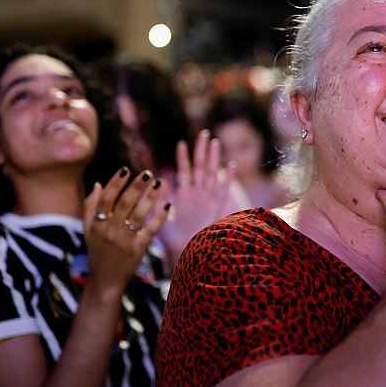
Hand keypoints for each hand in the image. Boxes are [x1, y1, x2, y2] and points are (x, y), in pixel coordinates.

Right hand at [83, 166, 170, 293]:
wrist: (105, 280)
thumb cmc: (98, 251)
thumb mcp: (88, 230)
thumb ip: (90, 206)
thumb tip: (98, 183)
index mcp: (97, 224)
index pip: (106, 199)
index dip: (115, 183)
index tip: (125, 169)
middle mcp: (110, 231)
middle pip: (124, 204)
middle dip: (136, 186)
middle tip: (147, 172)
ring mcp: (124, 241)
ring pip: (138, 215)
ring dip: (150, 197)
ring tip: (159, 183)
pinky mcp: (138, 250)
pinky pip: (150, 230)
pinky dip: (159, 217)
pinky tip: (168, 205)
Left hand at [158, 129, 244, 260]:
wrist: (186, 252)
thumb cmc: (172, 238)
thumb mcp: (159, 216)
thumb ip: (156, 200)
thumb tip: (154, 182)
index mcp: (184, 195)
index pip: (184, 171)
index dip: (183, 157)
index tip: (181, 142)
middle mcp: (197, 194)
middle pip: (201, 167)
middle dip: (202, 151)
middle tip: (204, 134)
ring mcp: (208, 199)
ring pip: (212, 174)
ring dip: (214, 159)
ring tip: (215, 143)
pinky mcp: (216, 206)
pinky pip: (223, 190)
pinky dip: (228, 178)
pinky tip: (231, 165)